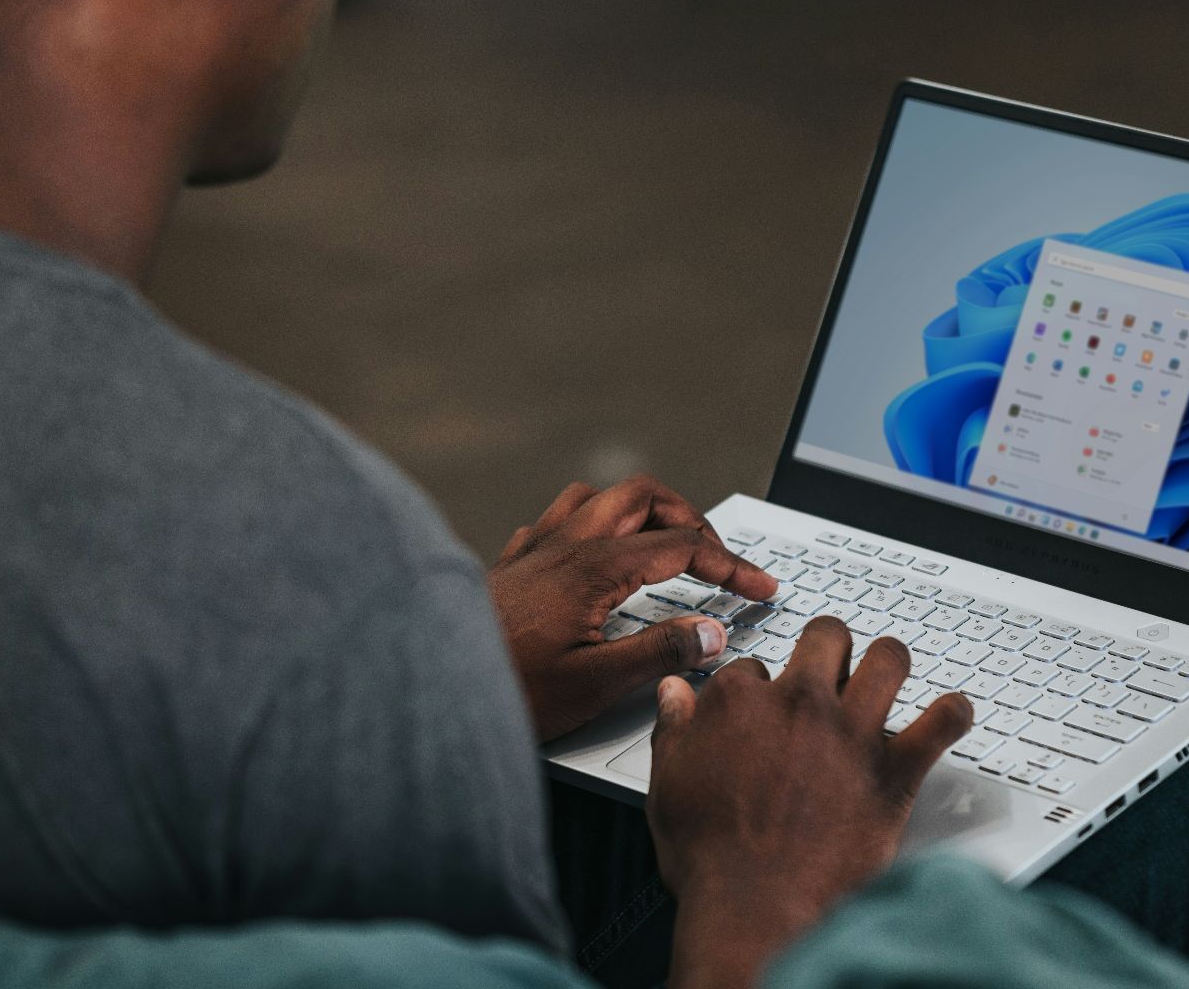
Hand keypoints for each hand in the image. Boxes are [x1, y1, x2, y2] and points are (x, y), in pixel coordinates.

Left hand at [487, 475, 776, 742]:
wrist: (428, 690)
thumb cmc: (503, 691)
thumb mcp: (594, 684)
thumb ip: (659, 653)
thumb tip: (711, 632)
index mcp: (592, 568)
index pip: (682, 545)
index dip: (731, 564)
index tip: (759, 587)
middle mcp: (563, 545)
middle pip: (643, 497)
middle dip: (690, 518)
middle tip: (717, 557)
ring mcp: (534, 550)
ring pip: (598, 498)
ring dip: (640, 511)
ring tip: (664, 543)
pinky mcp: (511, 565)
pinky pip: (557, 520)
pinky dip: (592, 526)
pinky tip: (594, 556)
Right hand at [647, 617, 972, 987]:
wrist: (756, 908)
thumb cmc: (711, 857)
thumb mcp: (668, 784)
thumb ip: (674, 729)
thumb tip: (674, 694)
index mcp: (740, 703)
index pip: (752, 667)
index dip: (758, 687)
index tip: (762, 708)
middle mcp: (800, 704)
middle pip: (826, 638)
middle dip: (828, 647)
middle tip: (830, 668)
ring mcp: (851, 733)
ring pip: (889, 659)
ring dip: (890, 663)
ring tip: (888, 674)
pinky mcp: (894, 771)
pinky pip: (941, 723)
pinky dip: (952, 714)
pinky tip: (950, 715)